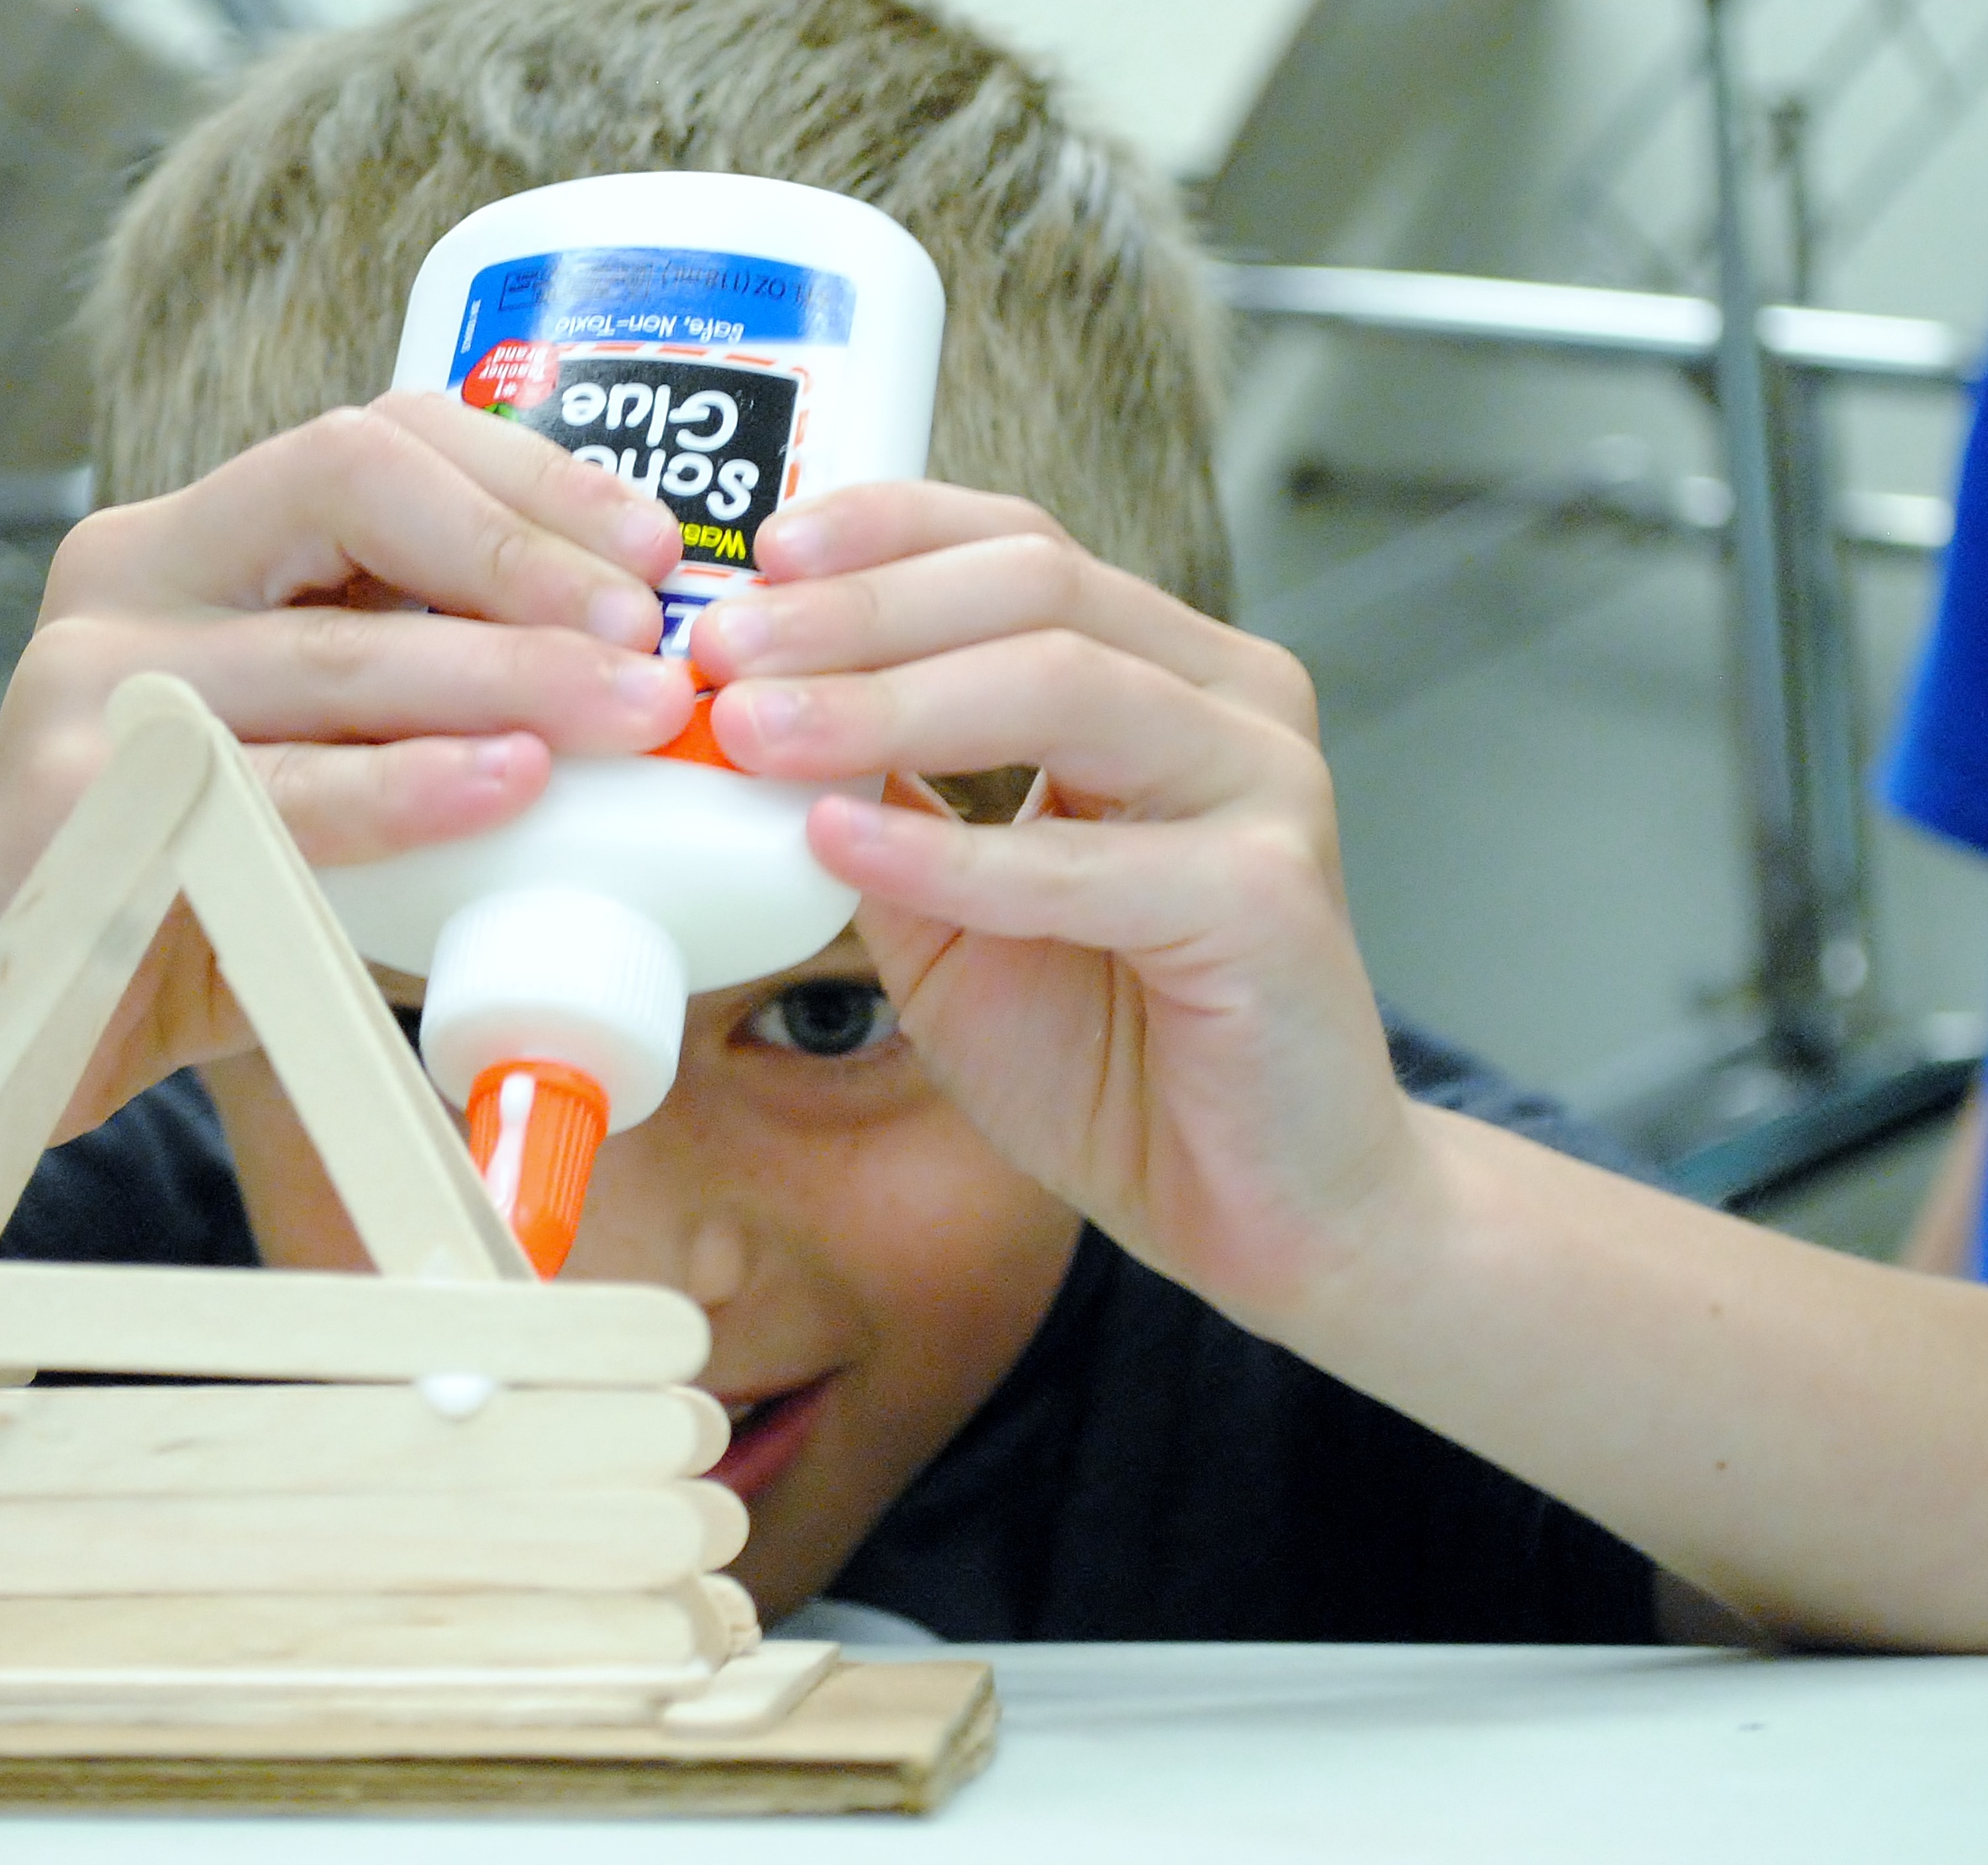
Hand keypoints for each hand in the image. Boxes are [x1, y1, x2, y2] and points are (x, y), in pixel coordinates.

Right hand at [0, 392, 698, 1127]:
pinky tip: (504, 790)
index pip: (377, 440)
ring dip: (506, 677)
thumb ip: (428, 720)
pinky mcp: (75, 799)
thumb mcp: (317, 772)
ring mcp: (90, 679)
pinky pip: (276, 786)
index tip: (659, 553)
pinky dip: (404, 788)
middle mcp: (131, 574)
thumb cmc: (186, 899)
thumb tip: (643, 715)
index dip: (529, 479)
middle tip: (657, 642)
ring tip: (629, 715)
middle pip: (352, 486)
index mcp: (196, 543)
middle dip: (529, 558)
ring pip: (335, 648)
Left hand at [689, 484, 1423, 1322]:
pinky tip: (838, 840)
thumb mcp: (956, 910)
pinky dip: (947, 852)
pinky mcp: (1267, 901)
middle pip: (1034, 587)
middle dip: (857, 611)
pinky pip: (1078, 859)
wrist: (1263, 1206)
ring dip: (884, 702)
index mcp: (1169, 675)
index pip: (1019, 547)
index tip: (749, 562)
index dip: (882, 536)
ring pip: (1060, 685)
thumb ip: (885, 806)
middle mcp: (1232, 704)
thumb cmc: (1120, 1054)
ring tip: (755, 730)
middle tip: (719, 649)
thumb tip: (754, 716)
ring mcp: (1264, 790)